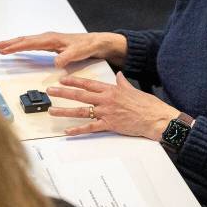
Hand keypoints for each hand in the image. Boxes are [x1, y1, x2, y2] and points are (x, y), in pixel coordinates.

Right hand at [0, 31, 126, 67]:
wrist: (98, 43)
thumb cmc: (88, 46)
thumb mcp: (78, 52)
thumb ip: (66, 57)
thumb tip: (56, 62)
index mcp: (51, 39)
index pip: (29, 43)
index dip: (15, 46)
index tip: (4, 49)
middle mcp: (48, 38)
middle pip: (24, 39)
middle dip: (9, 43)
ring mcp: (49, 41)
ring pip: (27, 41)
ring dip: (14, 44)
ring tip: (1, 48)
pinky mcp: (51, 44)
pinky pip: (32, 44)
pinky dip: (22, 46)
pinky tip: (18, 48)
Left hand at [46, 72, 178, 140]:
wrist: (156, 118)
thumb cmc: (147, 105)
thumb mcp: (133, 89)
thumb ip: (123, 82)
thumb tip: (119, 75)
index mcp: (111, 90)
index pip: (88, 84)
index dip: (73, 81)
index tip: (62, 80)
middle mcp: (106, 100)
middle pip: (80, 95)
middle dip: (63, 93)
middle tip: (50, 91)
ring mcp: (106, 112)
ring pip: (81, 111)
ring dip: (65, 111)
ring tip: (52, 111)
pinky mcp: (109, 125)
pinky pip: (90, 128)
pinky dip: (78, 130)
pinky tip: (68, 131)